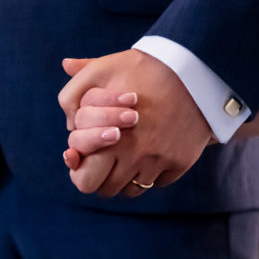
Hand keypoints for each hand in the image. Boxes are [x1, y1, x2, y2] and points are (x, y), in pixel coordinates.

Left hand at [58, 50, 212, 196]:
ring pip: (132, 190)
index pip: (84, 180)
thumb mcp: (104, 69)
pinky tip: (151, 153)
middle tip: (104, 163)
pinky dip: (152, 173)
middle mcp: (134, 155)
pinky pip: (158, 182)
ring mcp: (159, 160)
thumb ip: (77, 85)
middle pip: (106, 190)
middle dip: (101, 179)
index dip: (81, 171)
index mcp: (109, 138)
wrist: (194, 69)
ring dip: (125, 177)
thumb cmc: (144, 68)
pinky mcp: (181, 162)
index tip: (84, 158)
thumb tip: (64, 67)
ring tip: (126, 157)